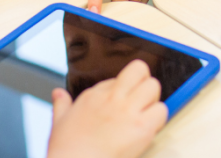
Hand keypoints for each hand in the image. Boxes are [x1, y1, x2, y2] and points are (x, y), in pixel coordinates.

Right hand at [47, 60, 166, 157]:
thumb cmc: (66, 149)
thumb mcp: (59, 122)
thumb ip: (61, 104)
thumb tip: (58, 93)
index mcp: (93, 95)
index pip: (117, 79)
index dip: (122, 91)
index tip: (119, 105)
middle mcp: (112, 98)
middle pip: (139, 70)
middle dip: (143, 83)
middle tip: (141, 101)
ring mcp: (128, 111)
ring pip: (153, 86)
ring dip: (153, 100)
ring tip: (146, 116)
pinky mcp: (142, 127)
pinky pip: (162, 111)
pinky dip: (159, 119)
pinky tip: (148, 130)